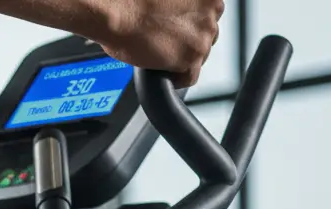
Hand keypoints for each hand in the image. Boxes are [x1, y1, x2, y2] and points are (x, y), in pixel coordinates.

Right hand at [83, 0, 224, 87]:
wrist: (118, 13)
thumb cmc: (133, 1)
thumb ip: (181, 6)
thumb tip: (177, 20)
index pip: (210, 17)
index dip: (191, 26)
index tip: (179, 30)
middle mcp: (212, 12)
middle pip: (206, 36)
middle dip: (189, 41)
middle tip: (167, 42)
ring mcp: (203, 36)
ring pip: (199, 57)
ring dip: (182, 58)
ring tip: (160, 55)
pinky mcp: (191, 57)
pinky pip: (190, 77)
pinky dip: (177, 78)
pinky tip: (163, 72)